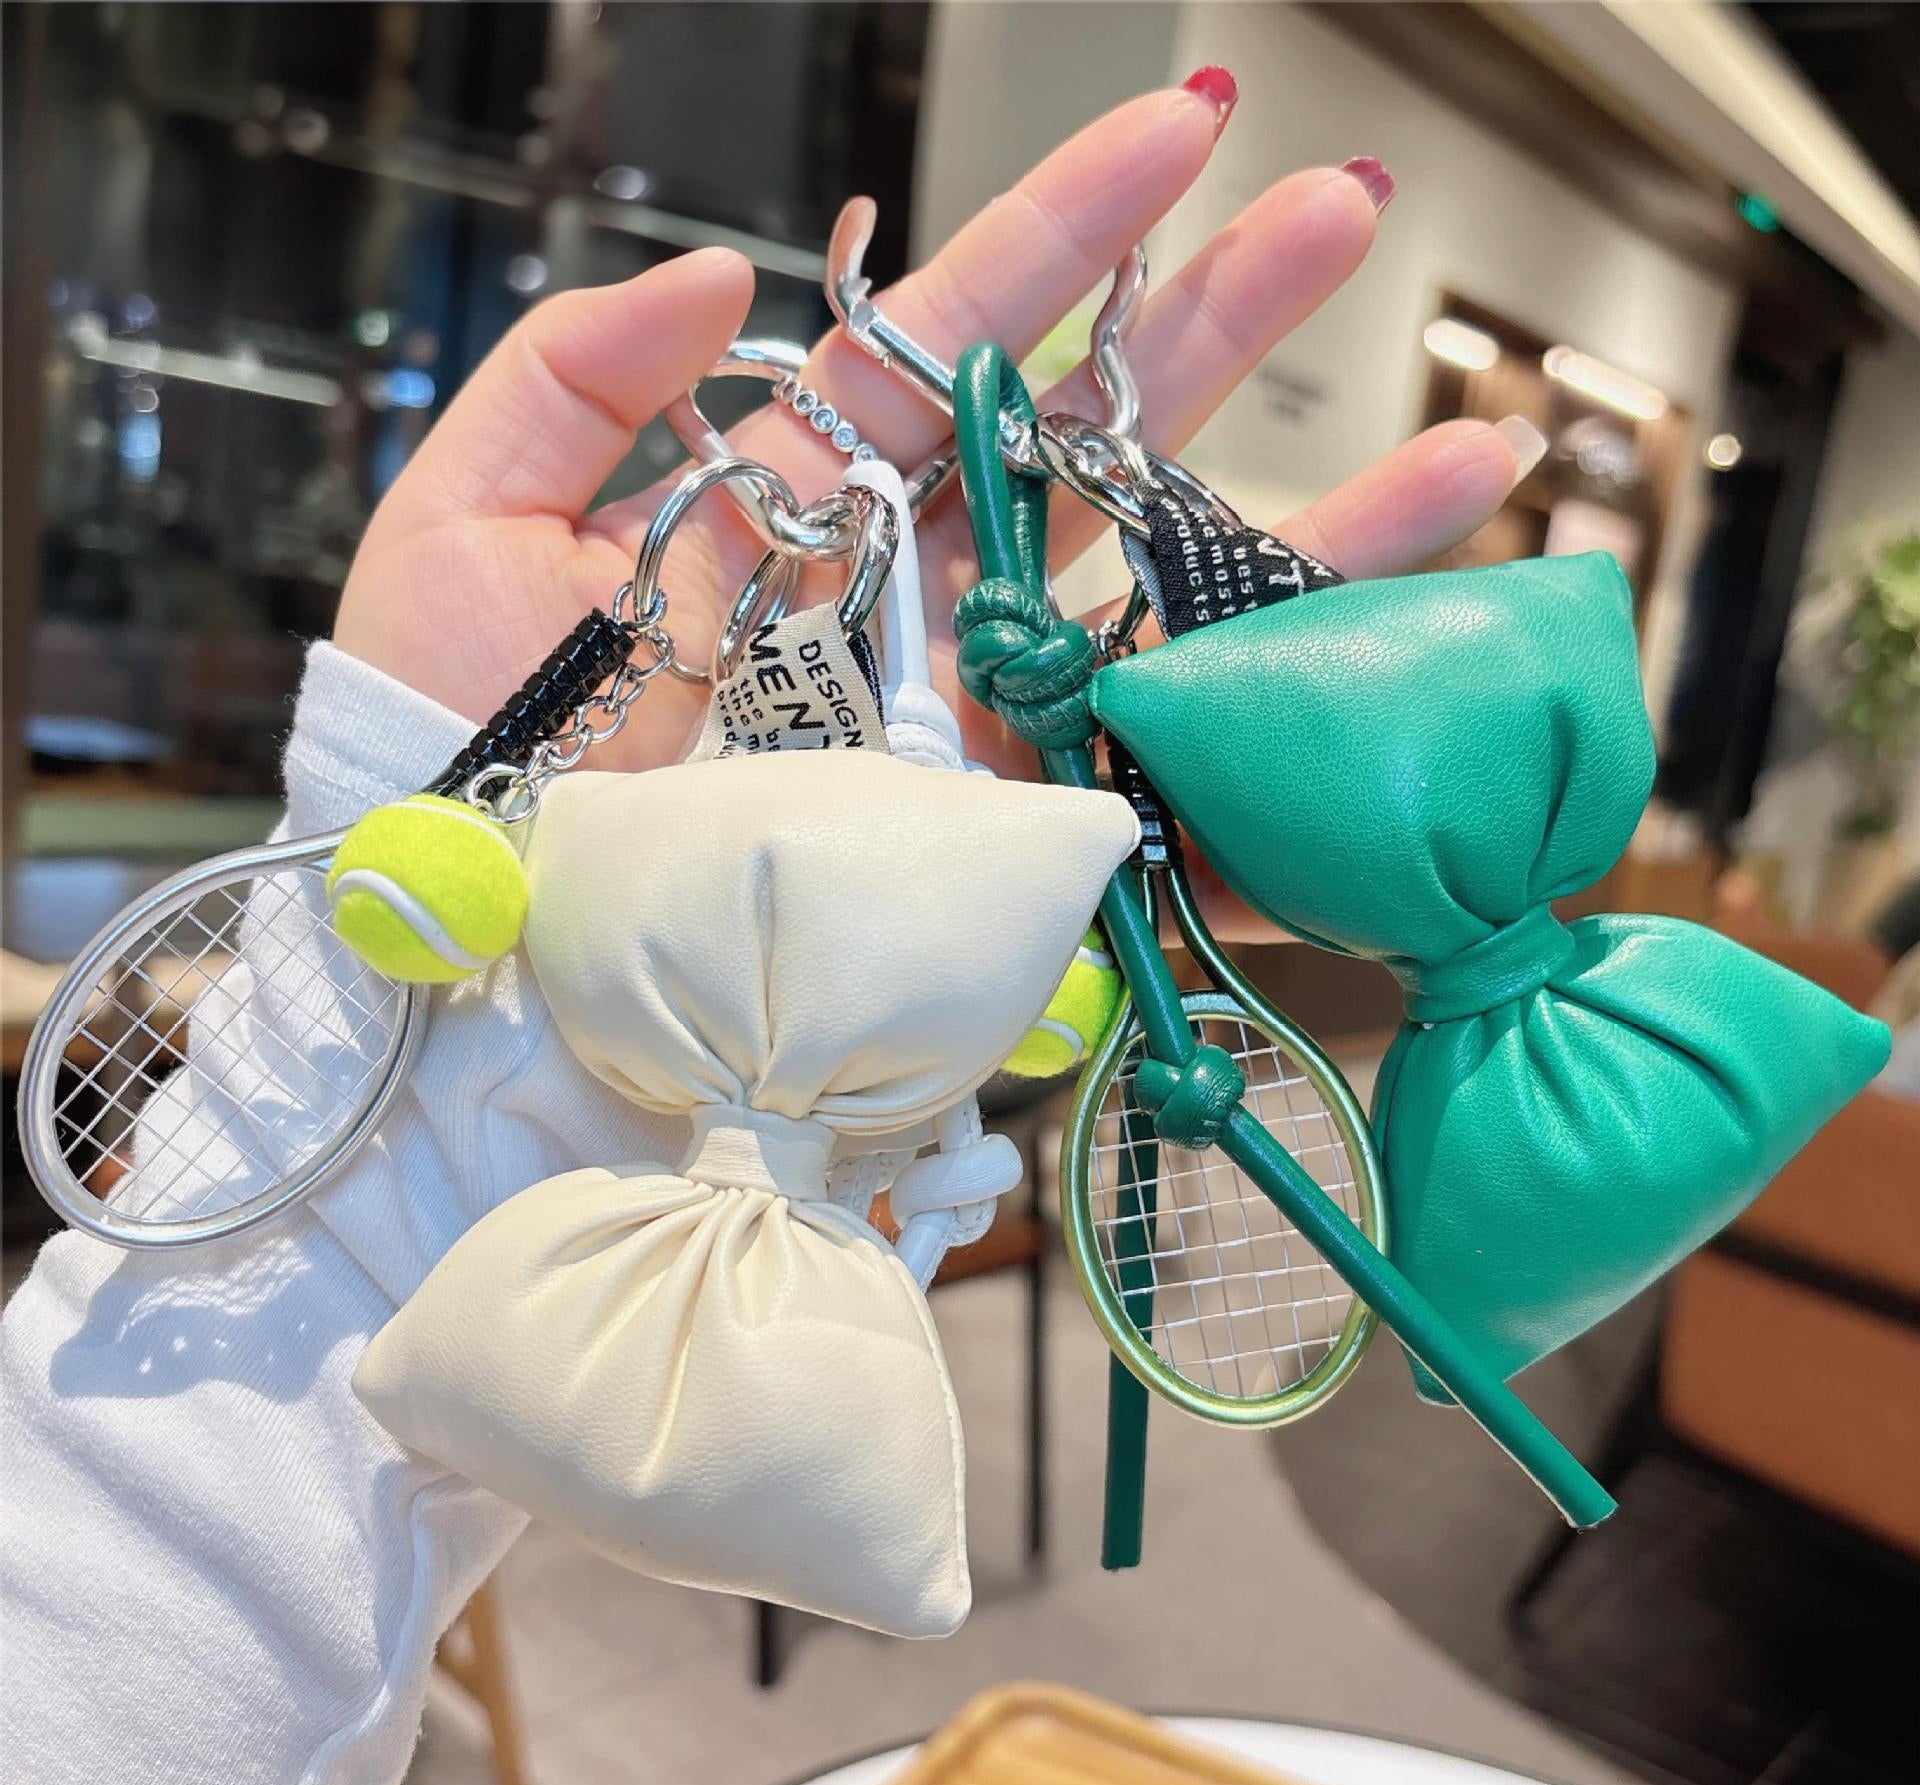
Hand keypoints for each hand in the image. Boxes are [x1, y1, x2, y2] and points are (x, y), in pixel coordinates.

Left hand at [337, 84, 1533, 780]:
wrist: (470, 951)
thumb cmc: (444, 744)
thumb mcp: (470, 516)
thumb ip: (579, 374)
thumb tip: (721, 277)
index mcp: (806, 507)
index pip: (965, 344)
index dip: (1073, 232)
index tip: (1184, 124)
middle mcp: (912, 606)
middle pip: (1095, 449)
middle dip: (1222, 333)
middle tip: (1349, 222)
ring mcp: (967, 728)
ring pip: (1161, 613)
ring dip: (1321, 538)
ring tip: (1471, 453)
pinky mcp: (992, 850)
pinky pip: (1153, 804)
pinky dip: (1275, 770)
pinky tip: (1396, 704)